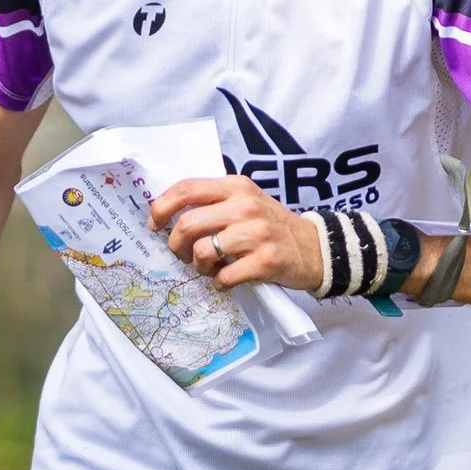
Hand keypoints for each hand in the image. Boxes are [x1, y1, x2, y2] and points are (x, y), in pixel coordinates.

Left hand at [148, 173, 326, 292]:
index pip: (186, 189)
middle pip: (188, 223)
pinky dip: (219, 283)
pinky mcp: (265, 261)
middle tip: (182, 254)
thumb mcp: (247, 201)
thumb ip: (215, 203)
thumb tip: (171, 217)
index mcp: (236, 187)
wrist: (316, 248)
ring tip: (210, 268)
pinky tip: (226, 280)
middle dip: (176, 245)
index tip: (154, 224)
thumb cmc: (273, 226)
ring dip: (198, 266)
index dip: (161, 207)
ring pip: (202, 251)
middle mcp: (245, 206)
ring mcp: (255, 234)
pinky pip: (224, 276)